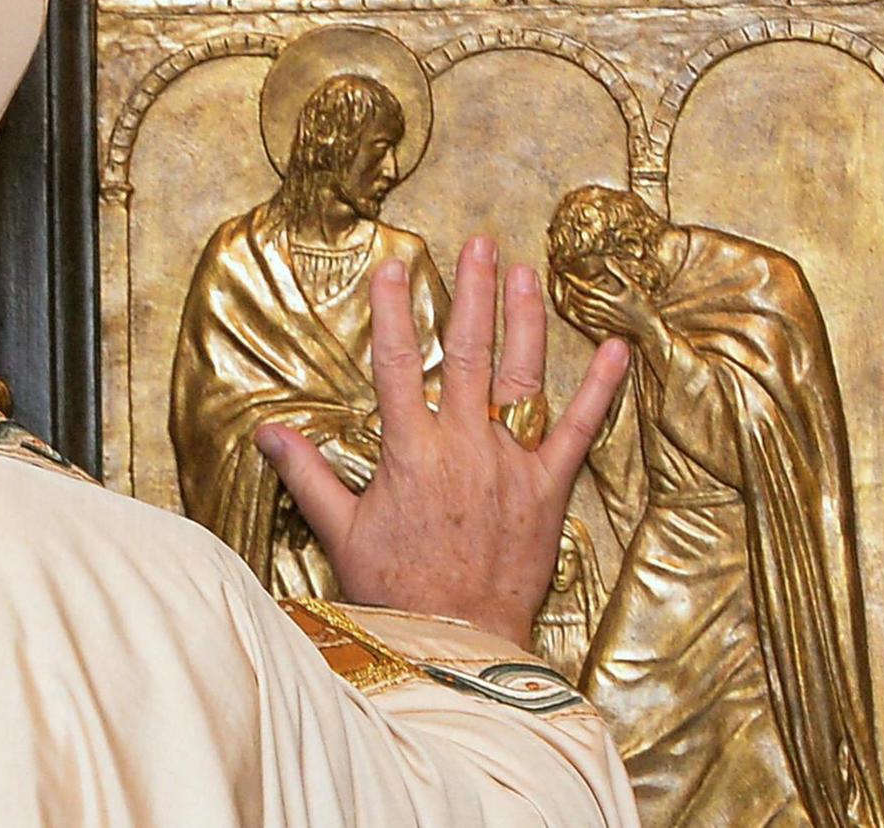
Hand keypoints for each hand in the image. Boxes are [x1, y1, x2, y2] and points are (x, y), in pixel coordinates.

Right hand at [257, 237, 627, 643]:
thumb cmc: (396, 590)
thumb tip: (268, 434)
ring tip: (527, 274)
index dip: (393, 312)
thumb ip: (307, 474)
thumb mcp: (339, 530)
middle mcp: (462, 445)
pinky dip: (600, 390)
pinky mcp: (548, 489)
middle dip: (472, 293)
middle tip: (479, 245)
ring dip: (524, 321)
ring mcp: (509, 464)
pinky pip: (579, 431)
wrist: (456, 639)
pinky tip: (615, 350)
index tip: (395, 268)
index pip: (394, 363)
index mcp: (409, 451)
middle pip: (466, 353)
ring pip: (520, 378)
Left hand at [557, 263, 659, 346]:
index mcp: (609, 301)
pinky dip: (577, 313)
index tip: (564, 273)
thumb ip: (619, 274)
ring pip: (580, 311)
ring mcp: (602, 322)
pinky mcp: (603, 329)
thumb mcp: (634, 288)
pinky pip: (585, 321)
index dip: (573, 280)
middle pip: (579, 301)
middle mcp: (603, 312)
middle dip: (570, 290)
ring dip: (572, 301)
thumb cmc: (644, 309)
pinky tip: (575, 309)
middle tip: (563, 281)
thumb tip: (608, 260)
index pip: (585, 289)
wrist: (650, 333)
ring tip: (566, 292)